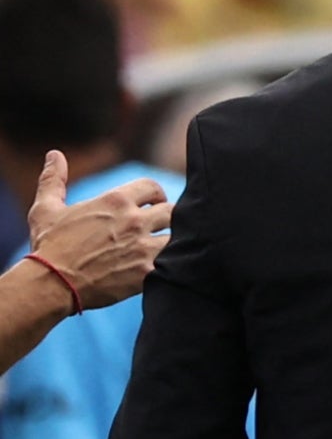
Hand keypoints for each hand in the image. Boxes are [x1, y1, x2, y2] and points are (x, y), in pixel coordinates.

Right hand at [28, 152, 172, 309]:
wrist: (50, 284)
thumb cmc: (48, 245)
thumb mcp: (46, 208)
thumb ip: (54, 179)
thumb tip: (55, 155)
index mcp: (115, 201)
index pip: (152, 187)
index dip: (155, 194)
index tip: (152, 203)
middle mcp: (134, 220)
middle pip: (172, 211)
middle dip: (168, 217)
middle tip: (160, 227)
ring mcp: (143, 246)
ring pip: (178, 237)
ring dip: (172, 241)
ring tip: (164, 247)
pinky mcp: (147, 271)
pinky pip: (173, 263)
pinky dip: (171, 264)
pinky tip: (165, 267)